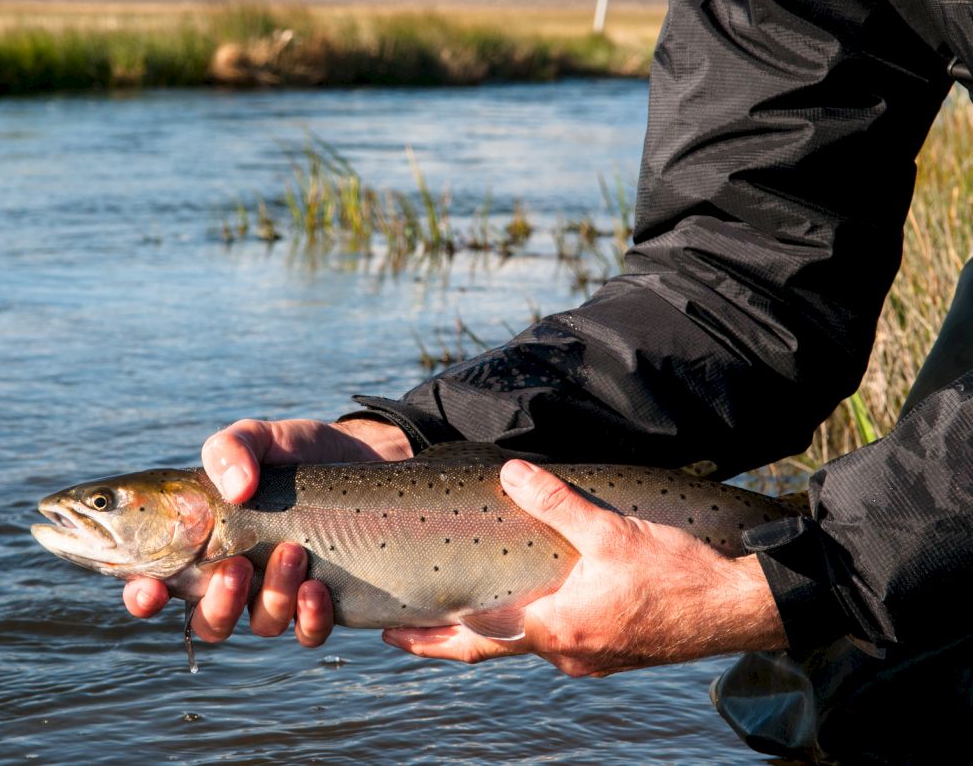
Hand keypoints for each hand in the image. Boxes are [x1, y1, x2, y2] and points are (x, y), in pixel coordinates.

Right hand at [123, 416, 411, 647]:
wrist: (361, 454)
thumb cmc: (294, 450)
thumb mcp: (257, 435)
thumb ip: (230, 449)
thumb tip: (237, 488)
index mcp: (201, 544)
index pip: (155, 583)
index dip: (142, 597)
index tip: (148, 590)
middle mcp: (234, 578)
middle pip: (208, 621)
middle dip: (216, 604)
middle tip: (234, 567)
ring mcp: (278, 594)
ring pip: (260, 625)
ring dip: (272, 597)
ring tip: (292, 552)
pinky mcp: (322, 603)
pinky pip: (308, 633)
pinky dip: (309, 618)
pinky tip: (317, 587)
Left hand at [383, 459, 788, 675]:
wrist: (738, 609)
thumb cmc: (678, 574)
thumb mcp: (611, 531)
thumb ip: (556, 502)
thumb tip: (510, 472)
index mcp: (558, 628)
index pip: (478, 638)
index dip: (433, 636)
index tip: (394, 634)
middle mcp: (569, 654)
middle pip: (493, 650)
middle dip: (446, 643)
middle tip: (404, 636)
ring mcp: (592, 659)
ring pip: (527, 647)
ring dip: (490, 633)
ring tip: (461, 614)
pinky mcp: (614, 653)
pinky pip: (558, 644)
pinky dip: (530, 630)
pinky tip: (531, 609)